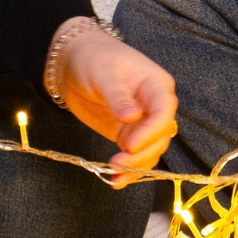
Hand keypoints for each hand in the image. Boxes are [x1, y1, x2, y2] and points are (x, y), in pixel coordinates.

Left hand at [53, 21, 177, 177]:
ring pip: (150, 151)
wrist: (73, 62)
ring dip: (135, 166)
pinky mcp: (127, 134)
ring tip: (113, 175)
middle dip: (141, 154)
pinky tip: (115, 180)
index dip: (151, 132)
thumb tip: (132, 117)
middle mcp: (155, 106)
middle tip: (118, 163)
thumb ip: (118, 96)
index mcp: (156, 85)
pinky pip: (135, 156)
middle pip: (160, 137)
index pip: (164, 113)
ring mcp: (142, 123)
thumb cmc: (93, 58)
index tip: (130, 145)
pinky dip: (127, 170)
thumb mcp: (104, 73)